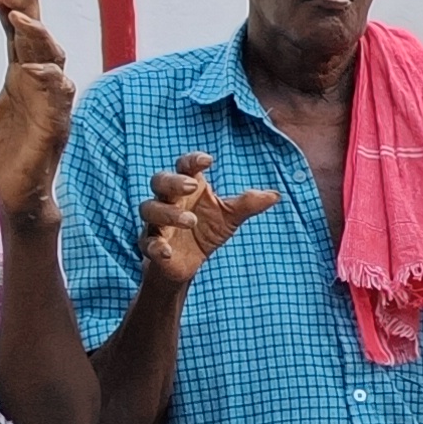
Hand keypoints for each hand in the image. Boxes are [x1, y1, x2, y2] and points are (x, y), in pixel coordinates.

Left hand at [0, 0, 74, 221]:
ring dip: (39, 38)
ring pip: (54, 60)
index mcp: (23, 80)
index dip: (9, 14)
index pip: (19, 38)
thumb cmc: (5, 154)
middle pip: (41, 40)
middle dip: (28, 14)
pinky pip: (58, 95)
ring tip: (19, 19)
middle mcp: (41, 87)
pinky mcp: (56, 124)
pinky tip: (30, 67)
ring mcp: (52, 104)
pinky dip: (48, 79)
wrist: (15, 194)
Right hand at [139, 152, 280, 286]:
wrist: (187, 263)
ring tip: (191, 220)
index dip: (192, 160)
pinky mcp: (151, 245)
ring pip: (149, 209)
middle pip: (159, 181)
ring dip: (168, 213)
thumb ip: (248, 204)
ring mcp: (156, 223)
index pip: (184, 166)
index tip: (208, 160)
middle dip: (173, 182)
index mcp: (187, 188)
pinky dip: (155, 246)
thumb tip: (275, 195)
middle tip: (191, 186)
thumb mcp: (230, 217)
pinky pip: (147, 243)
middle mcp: (168, 201)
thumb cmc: (206, 230)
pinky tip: (167, 251)